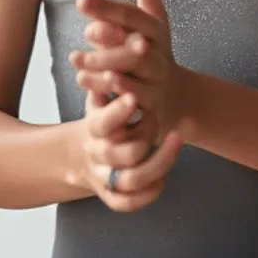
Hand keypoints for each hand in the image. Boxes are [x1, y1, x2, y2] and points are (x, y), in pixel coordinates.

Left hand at [71, 0, 183, 147]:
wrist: (176, 96)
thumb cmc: (155, 48)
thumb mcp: (153, 16)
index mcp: (156, 30)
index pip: (132, 16)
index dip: (108, 8)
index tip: (81, 1)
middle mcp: (159, 57)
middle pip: (135, 50)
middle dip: (108, 45)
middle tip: (81, 39)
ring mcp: (157, 85)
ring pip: (132, 80)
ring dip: (104, 74)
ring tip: (77, 65)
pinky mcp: (152, 111)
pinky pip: (132, 109)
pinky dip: (113, 102)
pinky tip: (89, 94)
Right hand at [76, 89, 182, 212]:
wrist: (81, 153)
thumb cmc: (100, 117)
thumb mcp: (100, 95)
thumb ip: (107, 80)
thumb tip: (112, 55)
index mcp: (92, 128)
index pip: (102, 124)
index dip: (117, 112)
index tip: (134, 97)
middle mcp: (97, 155)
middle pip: (122, 154)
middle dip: (146, 136)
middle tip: (160, 116)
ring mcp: (104, 177)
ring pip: (131, 180)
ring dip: (158, 162)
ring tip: (177, 140)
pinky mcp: (110, 195)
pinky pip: (127, 203)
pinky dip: (147, 194)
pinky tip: (163, 179)